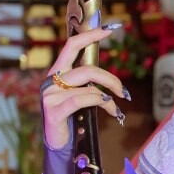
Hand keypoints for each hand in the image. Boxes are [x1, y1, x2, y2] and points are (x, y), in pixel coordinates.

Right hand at [40, 26, 127, 149]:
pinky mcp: (53, 111)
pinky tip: (110, 110)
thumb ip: (88, 84)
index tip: (109, 29)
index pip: (71, 46)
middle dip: (110, 79)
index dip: (89, 35)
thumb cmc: (71, 119)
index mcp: (57, 73)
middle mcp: (51, 81)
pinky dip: (99, 103)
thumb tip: (110, 79)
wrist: (58, 144)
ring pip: (87, 86)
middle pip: (86, 69)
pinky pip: (80, 100)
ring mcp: (50, 96)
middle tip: (123, 91)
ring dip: (108, 97)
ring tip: (116, 108)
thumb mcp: (80, 96)